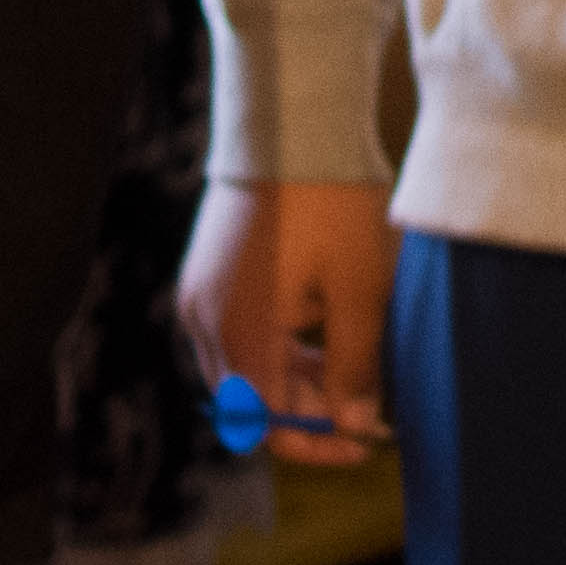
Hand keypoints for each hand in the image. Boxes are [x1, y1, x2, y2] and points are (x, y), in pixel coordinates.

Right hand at [181, 178, 398, 463]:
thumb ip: (356, 369)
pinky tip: (318, 329)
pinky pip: (234, 332)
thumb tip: (356, 426)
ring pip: (242, 367)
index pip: (267, 425)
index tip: (364, 441)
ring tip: (351, 364)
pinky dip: (273, 346)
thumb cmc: (332, 204)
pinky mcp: (205, 272)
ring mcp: (198, 294)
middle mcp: (204, 322)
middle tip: (367, 404)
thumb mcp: (360, 292)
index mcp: (239, 334)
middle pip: (249, 400)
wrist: (291, 121)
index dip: (317, 443)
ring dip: (292, 378)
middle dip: (307, 410)